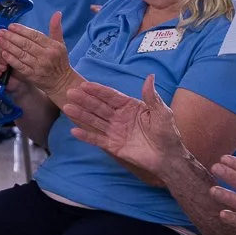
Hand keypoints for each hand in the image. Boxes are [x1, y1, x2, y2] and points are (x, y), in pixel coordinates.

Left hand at [0, 13, 76, 96]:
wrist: (61, 82)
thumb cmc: (59, 60)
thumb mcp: (60, 44)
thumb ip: (56, 28)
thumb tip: (57, 13)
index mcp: (53, 46)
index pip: (35, 35)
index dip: (22, 30)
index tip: (11, 26)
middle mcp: (46, 56)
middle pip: (26, 44)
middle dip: (12, 37)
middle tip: (1, 32)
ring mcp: (39, 66)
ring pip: (22, 54)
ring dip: (9, 46)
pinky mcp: (33, 76)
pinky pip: (20, 66)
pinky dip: (11, 60)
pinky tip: (3, 54)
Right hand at [66, 75, 183, 178]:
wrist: (168, 158)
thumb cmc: (167, 134)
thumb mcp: (161, 112)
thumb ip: (151, 96)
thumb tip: (150, 76)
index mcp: (129, 106)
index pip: (111, 96)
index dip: (98, 90)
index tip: (85, 84)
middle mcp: (119, 117)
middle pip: (99, 106)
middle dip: (85, 100)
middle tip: (71, 92)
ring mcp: (114, 131)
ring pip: (95, 121)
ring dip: (81, 114)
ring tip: (67, 108)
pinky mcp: (113, 145)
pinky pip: (97, 139)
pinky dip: (86, 136)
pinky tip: (74, 130)